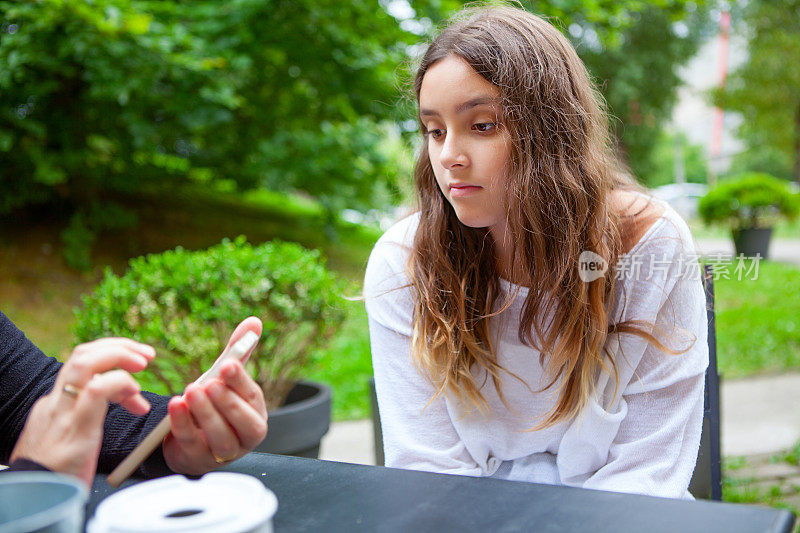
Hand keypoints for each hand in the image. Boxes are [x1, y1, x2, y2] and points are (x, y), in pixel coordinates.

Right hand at [10, 338, 154, 485]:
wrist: (35, 499)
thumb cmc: (57, 474)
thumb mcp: (69, 438)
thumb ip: (85, 417)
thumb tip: (116, 400)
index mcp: (55, 403)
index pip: (81, 365)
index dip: (111, 357)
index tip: (136, 367)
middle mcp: (57, 401)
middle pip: (83, 354)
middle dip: (118, 347)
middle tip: (147, 355)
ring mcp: (64, 411)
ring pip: (86, 362)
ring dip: (120, 354)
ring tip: (144, 364)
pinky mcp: (76, 427)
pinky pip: (98, 389)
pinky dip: (121, 383)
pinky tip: (136, 397)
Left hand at [161, 316, 267, 474]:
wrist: (192, 440)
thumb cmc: (216, 405)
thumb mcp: (225, 379)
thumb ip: (239, 352)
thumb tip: (254, 321)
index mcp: (256, 412)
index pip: (252, 396)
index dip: (240, 381)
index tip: (228, 365)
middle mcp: (246, 435)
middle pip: (243, 422)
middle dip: (226, 402)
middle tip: (210, 383)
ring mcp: (223, 452)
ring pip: (220, 437)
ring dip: (206, 414)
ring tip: (191, 392)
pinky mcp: (198, 459)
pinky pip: (191, 442)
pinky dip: (182, 424)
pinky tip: (174, 405)